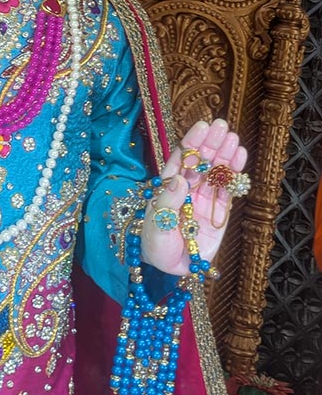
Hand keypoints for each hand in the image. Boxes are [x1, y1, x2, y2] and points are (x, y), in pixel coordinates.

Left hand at [141, 118, 247, 275]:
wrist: (169, 268)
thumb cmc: (155, 244)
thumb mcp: (155, 224)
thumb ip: (166, 202)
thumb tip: (179, 179)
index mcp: (168, 185)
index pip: (180, 159)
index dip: (191, 142)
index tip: (201, 127)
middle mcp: (187, 188)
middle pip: (200, 161)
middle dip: (210, 143)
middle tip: (221, 125)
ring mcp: (203, 199)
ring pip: (215, 172)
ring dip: (224, 155)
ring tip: (233, 138)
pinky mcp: (218, 213)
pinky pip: (226, 190)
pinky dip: (233, 175)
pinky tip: (240, 157)